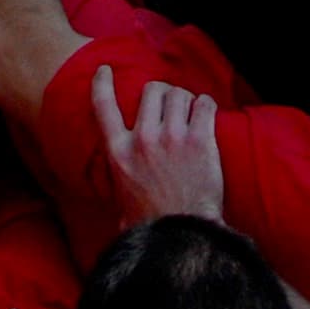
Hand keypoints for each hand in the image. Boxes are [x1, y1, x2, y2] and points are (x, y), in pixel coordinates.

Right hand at [92, 69, 225, 226]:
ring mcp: (172, 138)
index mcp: (120, 154)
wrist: (185, 238)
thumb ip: (119, 200)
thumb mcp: (122, 209)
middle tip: (171, 105)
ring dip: (185, 99)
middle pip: (151, 90)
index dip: (102, 83)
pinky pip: (204, 104)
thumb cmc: (154, 229)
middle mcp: (143, 140)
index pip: (103, 106)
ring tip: (191, 111)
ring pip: (178, 93)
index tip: (105, 70)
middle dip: (162, 93)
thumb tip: (118, 218)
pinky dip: (206, 105)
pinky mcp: (199, 142)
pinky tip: (207, 113)